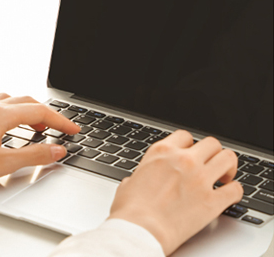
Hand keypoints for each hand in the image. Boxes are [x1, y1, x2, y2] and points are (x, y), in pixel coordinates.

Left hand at [0, 94, 79, 185]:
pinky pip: (1, 106)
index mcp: (2, 114)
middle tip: (60, 128)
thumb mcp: (0, 163)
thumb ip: (32, 156)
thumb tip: (56, 150)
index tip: (72, 129)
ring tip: (38, 127)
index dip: (60, 120)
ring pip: (14, 101)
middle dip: (48, 114)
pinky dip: (15, 112)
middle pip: (29, 102)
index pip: (41, 111)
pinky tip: (10, 127)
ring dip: (31, 111)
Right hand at [108, 130, 242, 255]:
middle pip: (211, 143)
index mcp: (162, 152)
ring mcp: (200, 178)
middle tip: (212, 166)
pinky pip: (236, 189)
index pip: (185, 136)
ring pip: (228, 158)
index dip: (191, 146)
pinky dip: (235, 192)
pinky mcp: (212, 201)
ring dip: (228, 167)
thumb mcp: (129, 181)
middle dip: (213, 154)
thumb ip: (141, 176)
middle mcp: (183, 160)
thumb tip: (137, 182)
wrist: (140, 231)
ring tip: (224, 178)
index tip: (192, 155)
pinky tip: (228, 197)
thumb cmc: (131, 209)